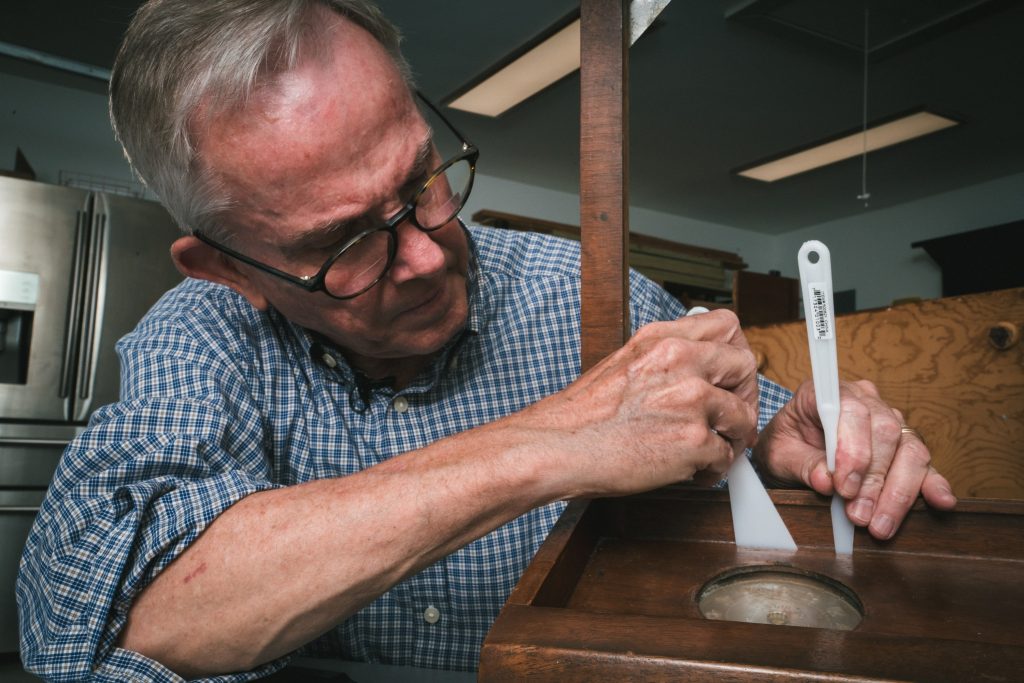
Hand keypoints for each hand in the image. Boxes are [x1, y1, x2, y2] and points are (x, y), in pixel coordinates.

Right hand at [525, 309, 759, 497]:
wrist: (557, 447)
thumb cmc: (582, 415)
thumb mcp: (624, 362)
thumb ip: (664, 358)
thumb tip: (698, 365)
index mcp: (662, 339)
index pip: (728, 326)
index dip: (735, 354)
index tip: (730, 376)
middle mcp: (680, 362)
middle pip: (746, 367)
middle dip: (745, 397)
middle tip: (730, 419)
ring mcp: (690, 401)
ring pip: (743, 417)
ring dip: (731, 439)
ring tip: (708, 451)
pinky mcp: (692, 441)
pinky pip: (726, 457)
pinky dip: (713, 470)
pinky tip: (691, 470)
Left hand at [754, 379, 956, 538]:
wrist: (789, 451)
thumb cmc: (784, 447)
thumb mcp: (778, 456)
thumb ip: (801, 465)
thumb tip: (826, 482)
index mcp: (827, 392)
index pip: (852, 411)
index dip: (853, 451)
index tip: (844, 487)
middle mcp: (864, 400)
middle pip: (886, 432)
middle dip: (874, 479)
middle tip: (860, 515)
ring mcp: (888, 420)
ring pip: (909, 449)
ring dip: (898, 491)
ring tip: (880, 525)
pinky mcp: (903, 445)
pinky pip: (924, 462)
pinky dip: (933, 482)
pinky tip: (940, 501)